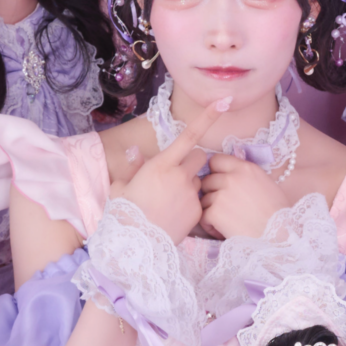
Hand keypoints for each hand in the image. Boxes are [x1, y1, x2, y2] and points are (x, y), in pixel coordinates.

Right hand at [121, 99, 225, 238]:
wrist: (135, 244)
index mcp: (161, 164)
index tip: (222, 102)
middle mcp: (179, 175)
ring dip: (188, 185)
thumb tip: (138, 153)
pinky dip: (189, 204)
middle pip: (199, 157)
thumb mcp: (122, 186)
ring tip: (169, 202)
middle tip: (176, 174)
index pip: (189, 135)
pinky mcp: (197, 211)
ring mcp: (190, 193)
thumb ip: (134, 167)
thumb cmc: (124, 212)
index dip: (208, 117)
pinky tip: (174, 215)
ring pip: (197, 181)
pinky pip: (198, 201)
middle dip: (192, 161)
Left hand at [197, 152, 289, 242]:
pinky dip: (210, 225)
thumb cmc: (277, 212)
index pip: (216, 160)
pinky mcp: (215, 213)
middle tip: (224, 205)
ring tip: (226, 220)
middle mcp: (232, 178)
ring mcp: (221, 195)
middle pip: (207, 180)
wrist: (278, 236)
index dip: (216, 171)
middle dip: (212, 192)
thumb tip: (228, 173)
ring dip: (211, 209)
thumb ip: (244, 175)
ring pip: (204, 199)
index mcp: (245, 168)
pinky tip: (222, 229)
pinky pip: (203, 216)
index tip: (221, 182)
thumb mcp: (264, 182)